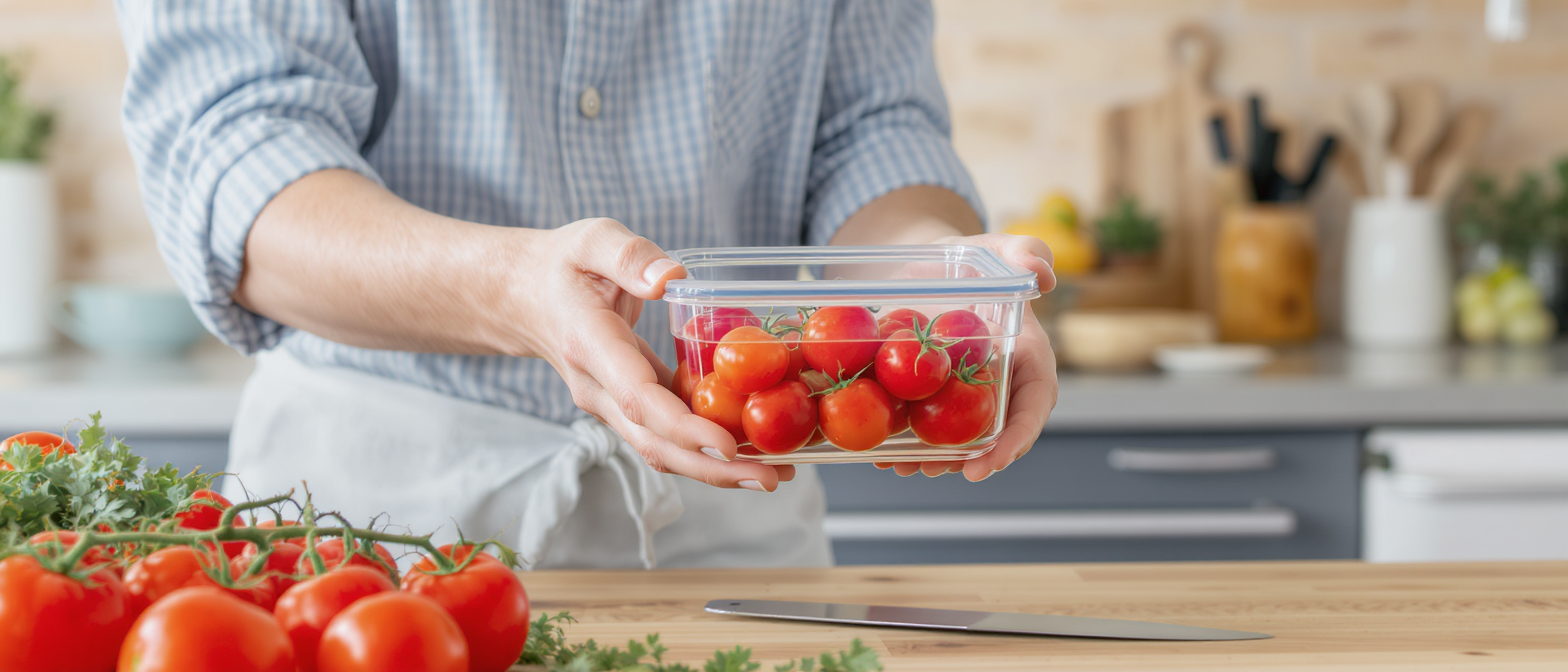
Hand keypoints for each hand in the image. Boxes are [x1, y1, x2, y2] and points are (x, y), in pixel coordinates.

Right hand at [515, 218, 794, 490]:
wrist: (524, 297)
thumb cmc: (562, 264)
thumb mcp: (591, 239)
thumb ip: (629, 256)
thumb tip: (671, 278)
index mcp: (590, 345)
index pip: (637, 397)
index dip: (683, 427)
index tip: (727, 444)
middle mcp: (597, 388)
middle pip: (654, 443)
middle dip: (713, 467)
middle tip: (771, 478)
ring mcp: (610, 405)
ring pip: (661, 450)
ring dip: (716, 469)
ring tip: (776, 474)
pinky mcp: (627, 407)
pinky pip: (665, 435)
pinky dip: (705, 449)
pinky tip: (752, 449)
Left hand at [875, 232, 1058, 480]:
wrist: (931, 265)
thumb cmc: (973, 257)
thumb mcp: (997, 248)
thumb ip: (1027, 251)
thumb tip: (1045, 276)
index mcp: (1028, 356)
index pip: (1034, 404)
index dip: (1017, 437)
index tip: (990, 462)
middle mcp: (1001, 383)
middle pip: (996, 432)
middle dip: (971, 460)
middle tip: (939, 471)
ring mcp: (966, 394)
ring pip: (959, 436)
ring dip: (934, 459)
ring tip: (904, 467)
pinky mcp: (933, 395)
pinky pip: (925, 424)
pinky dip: (906, 442)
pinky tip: (881, 453)